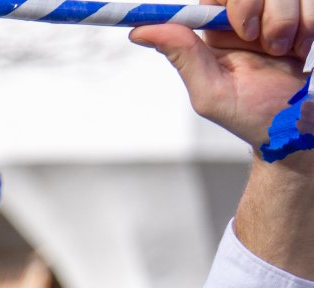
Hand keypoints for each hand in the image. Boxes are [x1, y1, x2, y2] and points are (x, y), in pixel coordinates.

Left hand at [131, 0, 313, 149]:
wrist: (300, 126)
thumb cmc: (255, 116)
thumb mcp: (212, 92)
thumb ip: (183, 56)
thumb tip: (140, 31)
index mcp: (217, 31)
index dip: (231, 1)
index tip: (238, 27)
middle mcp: (247, 17)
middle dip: (260, 9)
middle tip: (262, 42)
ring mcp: (279, 14)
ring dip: (287, 20)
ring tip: (286, 52)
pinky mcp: (306, 15)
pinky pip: (311, 0)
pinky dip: (311, 22)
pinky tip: (303, 48)